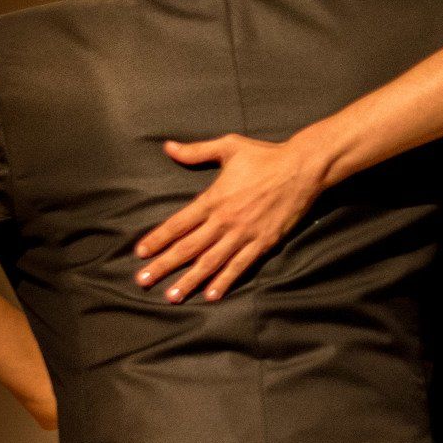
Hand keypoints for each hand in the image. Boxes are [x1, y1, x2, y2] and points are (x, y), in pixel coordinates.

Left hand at [134, 133, 330, 302]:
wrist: (303, 169)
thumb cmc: (266, 155)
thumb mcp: (228, 146)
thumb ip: (196, 151)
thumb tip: (168, 147)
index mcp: (214, 199)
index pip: (178, 224)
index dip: (157, 239)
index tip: (140, 253)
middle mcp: (225, 220)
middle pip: (188, 248)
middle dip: (164, 266)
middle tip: (143, 281)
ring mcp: (244, 234)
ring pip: (211, 262)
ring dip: (189, 280)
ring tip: (172, 296)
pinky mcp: (264, 243)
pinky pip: (240, 266)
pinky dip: (225, 281)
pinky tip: (211, 295)